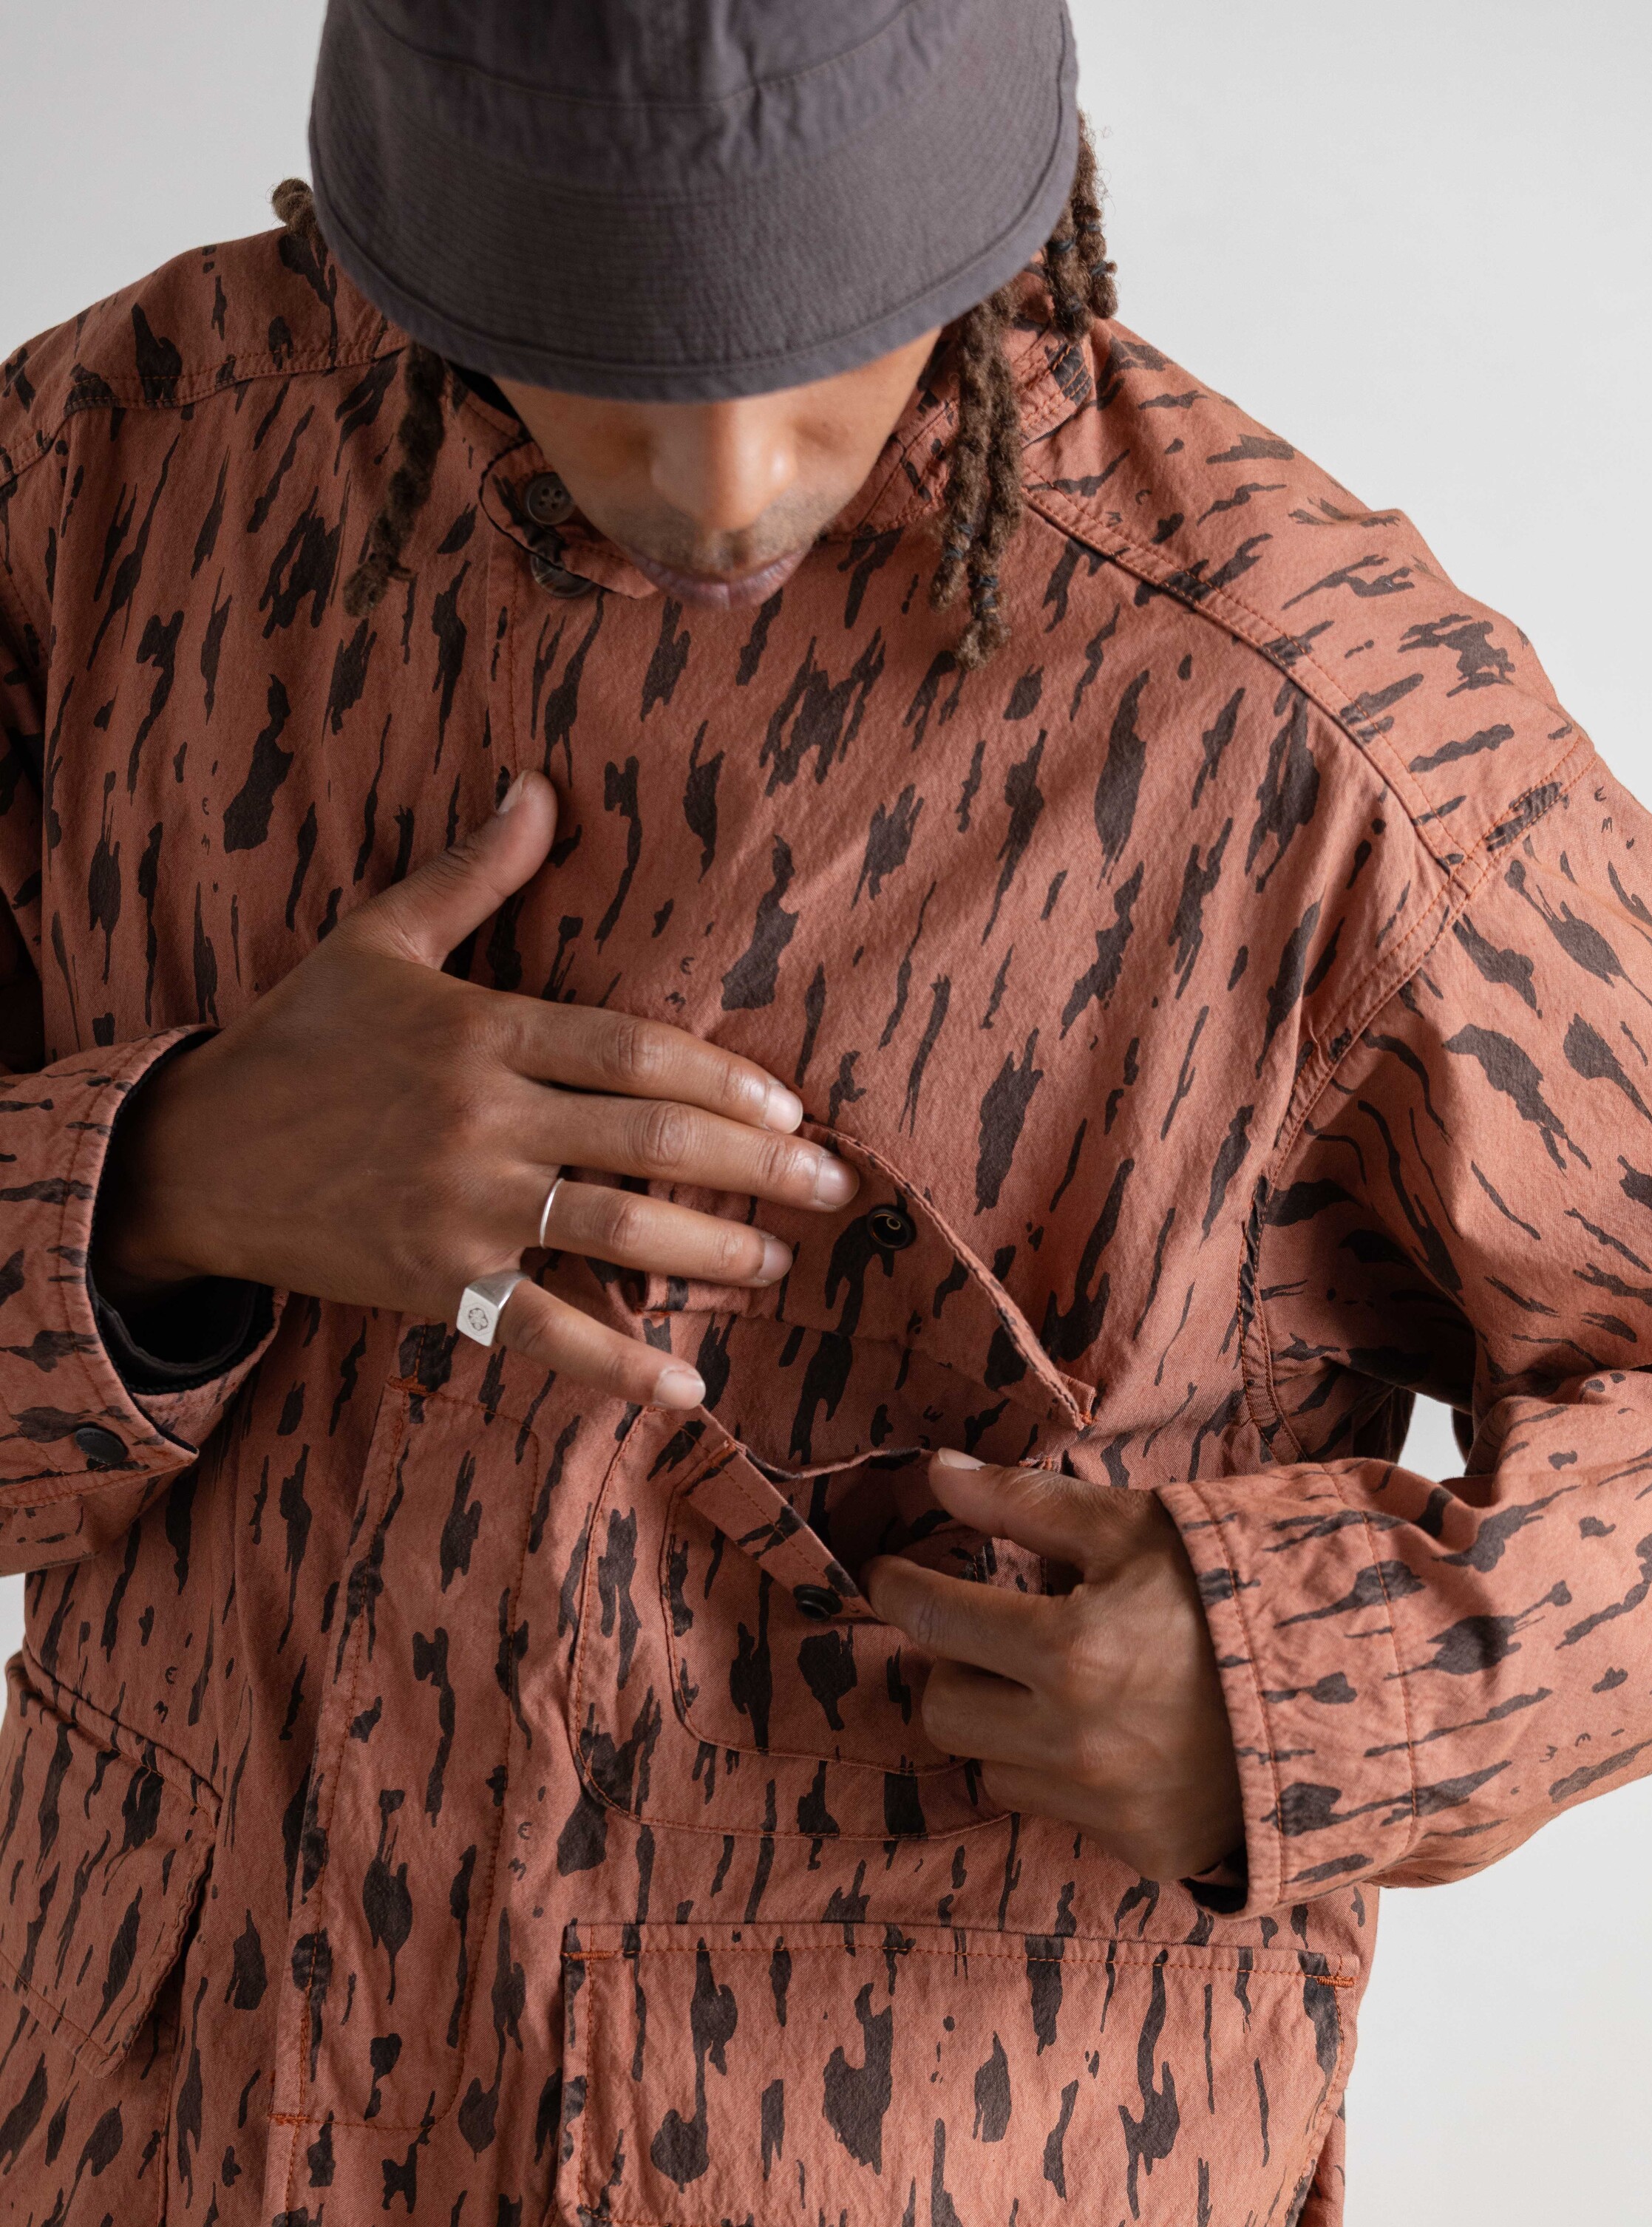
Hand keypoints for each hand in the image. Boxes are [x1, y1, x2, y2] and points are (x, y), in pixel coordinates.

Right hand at [92, 772, 856, 1406]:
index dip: (724, 1080)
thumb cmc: (294, 1040)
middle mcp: (483, 1122)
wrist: (193, 1155)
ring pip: (617, 1231)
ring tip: (777, 1263)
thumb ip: (471, 873)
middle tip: (831, 1186)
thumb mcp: (375, 941)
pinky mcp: (438, 1282)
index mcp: (480, 1032)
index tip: (791, 1108)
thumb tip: (539, 787)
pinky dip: (617, 1366)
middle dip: (757, 1168)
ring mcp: (463, 1209)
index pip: (633, 1052)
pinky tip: (686, 1387)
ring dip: (713, 1254)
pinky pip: (543, 1330)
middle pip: (651, 1141)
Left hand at [865, 1450, 1244, 1888]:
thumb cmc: (1246, 1592)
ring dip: (1008, 1724)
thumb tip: (936, 1475)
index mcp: (1069, 1650)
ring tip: (1068, 1683)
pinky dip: (1069, 1774)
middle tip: (992, 1633)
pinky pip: (1061, 1812)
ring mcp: (1107, 1807)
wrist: (1361, 1688)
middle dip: (956, 1664)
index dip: (897, 1588)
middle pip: (943, 1708)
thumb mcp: (1139, 1529)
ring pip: (994, 1766)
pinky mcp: (1143, 1850)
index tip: (886, 1574)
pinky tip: (1120, 1735)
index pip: (932, 1620)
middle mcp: (1074, 1742)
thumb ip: (1026, 1505)